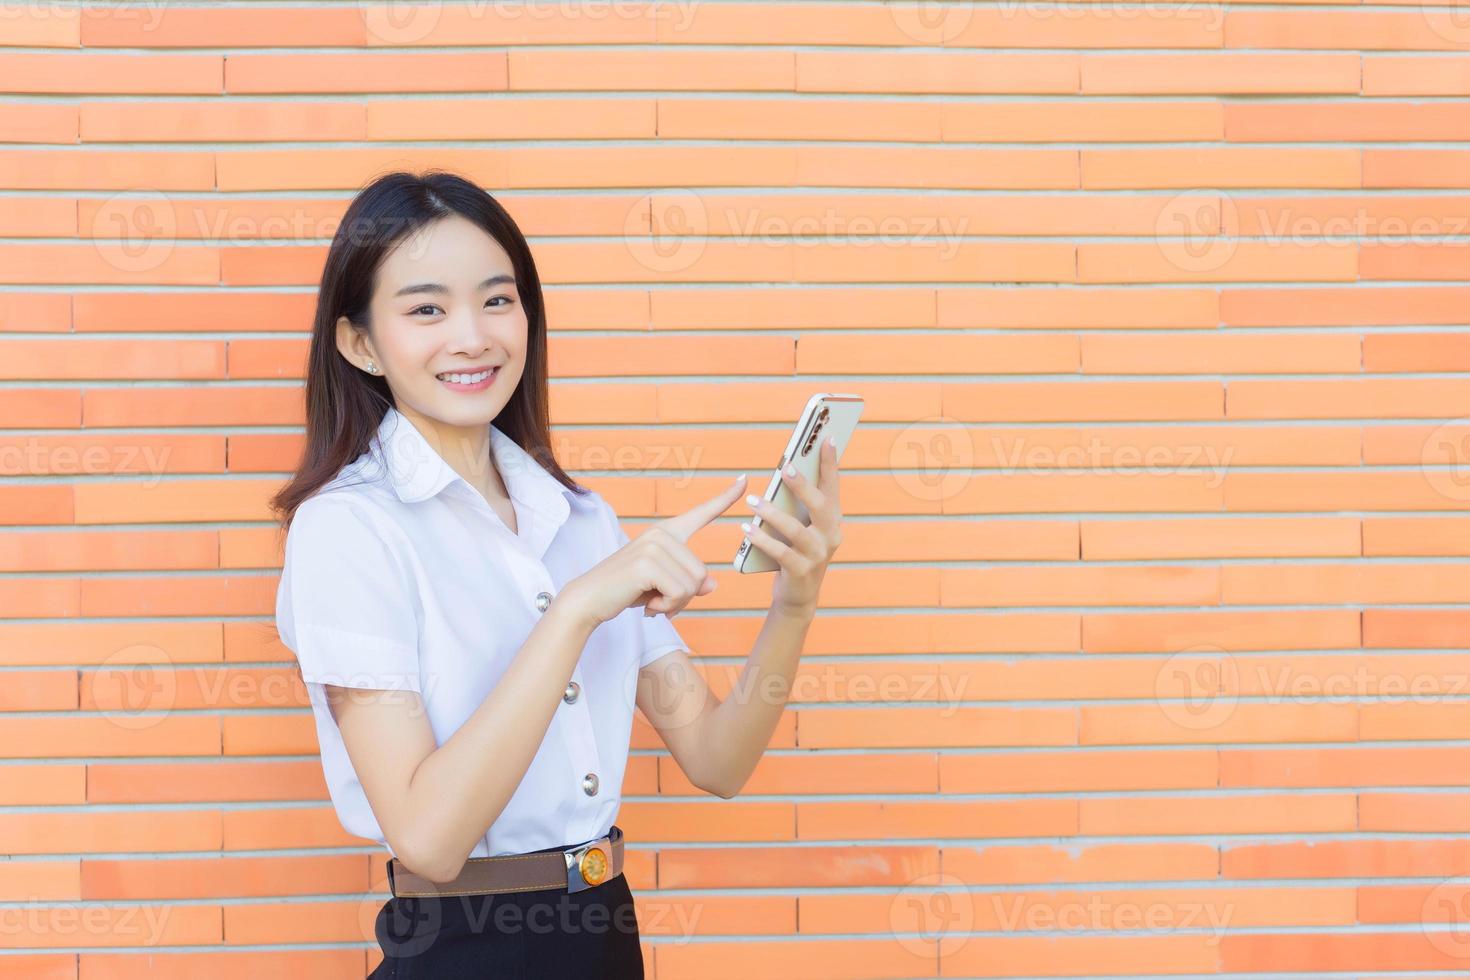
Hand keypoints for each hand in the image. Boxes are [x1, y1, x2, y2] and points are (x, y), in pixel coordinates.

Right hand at [561, 475, 748, 629]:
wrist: (589, 600)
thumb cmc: (626, 591)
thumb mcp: (663, 586)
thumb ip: (689, 582)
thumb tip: (712, 585)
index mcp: (666, 533)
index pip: (701, 513)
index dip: (725, 498)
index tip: (745, 480)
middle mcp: (661, 533)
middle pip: (702, 573)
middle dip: (685, 597)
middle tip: (658, 601)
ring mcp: (653, 545)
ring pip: (693, 585)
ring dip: (675, 603)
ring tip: (651, 601)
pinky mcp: (647, 563)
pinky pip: (679, 593)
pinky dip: (666, 607)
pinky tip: (647, 605)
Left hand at [742, 436, 842, 614]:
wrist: (798, 596)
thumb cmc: (796, 551)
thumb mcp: (803, 526)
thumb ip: (799, 504)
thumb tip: (786, 470)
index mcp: (833, 520)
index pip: (833, 486)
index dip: (831, 463)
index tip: (827, 437)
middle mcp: (831, 536)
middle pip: (821, 507)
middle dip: (803, 485)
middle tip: (786, 467)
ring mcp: (817, 556)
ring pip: (797, 531)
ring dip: (773, 514)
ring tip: (752, 501)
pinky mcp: (801, 572)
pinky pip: (781, 553)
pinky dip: (762, 540)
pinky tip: (746, 529)